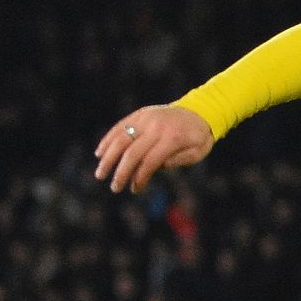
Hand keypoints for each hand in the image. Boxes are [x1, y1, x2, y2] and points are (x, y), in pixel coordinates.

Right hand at [94, 104, 213, 193]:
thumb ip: (179, 160)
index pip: (150, 161)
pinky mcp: (140, 114)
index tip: (135, 189)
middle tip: (114, 188)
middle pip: (132, 152)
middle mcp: (156, 127)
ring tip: (100, 174)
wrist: (200, 110)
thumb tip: (157, 167)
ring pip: (121, 138)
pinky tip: (100, 153)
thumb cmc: (199, 137)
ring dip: (108, 157)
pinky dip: (108, 140)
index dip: (140, 177)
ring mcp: (146, 118)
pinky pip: (120, 126)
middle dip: (121, 172)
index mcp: (172, 138)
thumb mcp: (197, 152)